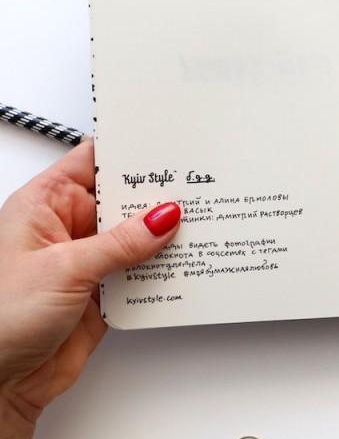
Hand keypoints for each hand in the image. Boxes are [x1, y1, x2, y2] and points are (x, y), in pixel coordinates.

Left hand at [0, 140, 180, 438]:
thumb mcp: (65, 269)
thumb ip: (120, 242)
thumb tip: (163, 217)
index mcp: (45, 204)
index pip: (93, 161)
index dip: (127, 151)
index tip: (164, 148)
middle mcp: (67, 226)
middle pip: (121, 198)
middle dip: (154, 196)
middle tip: (191, 190)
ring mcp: (86, 258)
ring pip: (136, 235)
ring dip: (161, 236)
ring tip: (194, 226)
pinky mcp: (102, 290)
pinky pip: (141, 270)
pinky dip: (161, 268)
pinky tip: (179, 263)